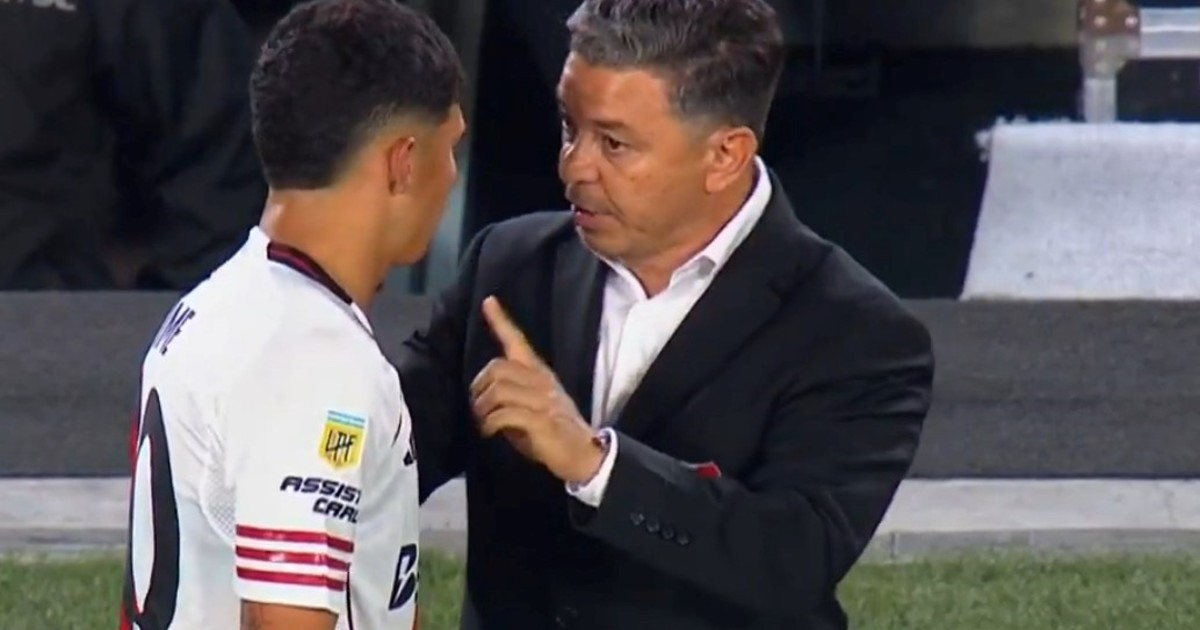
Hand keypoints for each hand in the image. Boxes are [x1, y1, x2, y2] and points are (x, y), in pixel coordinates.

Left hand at [470, 296, 605, 483]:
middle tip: (479, 408)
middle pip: (497, 368)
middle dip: (479, 388)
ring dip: (482, 409)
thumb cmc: (554, 429)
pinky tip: (490, 432)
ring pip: (497, 390)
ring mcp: (541, 400)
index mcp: (539, 373)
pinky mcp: (539, 420)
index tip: (489, 301)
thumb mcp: (534, 404)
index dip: (501, 321)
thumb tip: (485, 396)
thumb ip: (514, 393)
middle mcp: (541, 381)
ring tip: (484, 422)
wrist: (583, 452)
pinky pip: (504, 414)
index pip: (518, 341)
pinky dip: (490, 424)